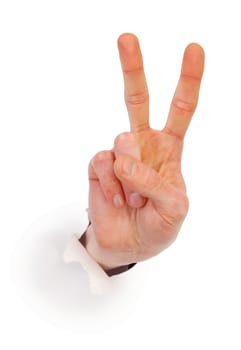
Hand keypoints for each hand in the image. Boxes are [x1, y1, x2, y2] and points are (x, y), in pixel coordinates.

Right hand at [85, 33, 204, 270]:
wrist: (128, 244)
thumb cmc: (158, 224)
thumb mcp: (175, 209)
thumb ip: (156, 183)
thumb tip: (124, 160)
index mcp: (168, 149)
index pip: (181, 110)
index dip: (188, 81)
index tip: (193, 50)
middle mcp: (142, 145)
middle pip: (137, 100)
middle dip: (133, 69)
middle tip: (127, 38)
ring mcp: (118, 153)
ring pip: (121, 140)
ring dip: (130, 178)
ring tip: (134, 201)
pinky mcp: (99, 166)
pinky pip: (103, 163)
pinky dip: (112, 187)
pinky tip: (117, 200)